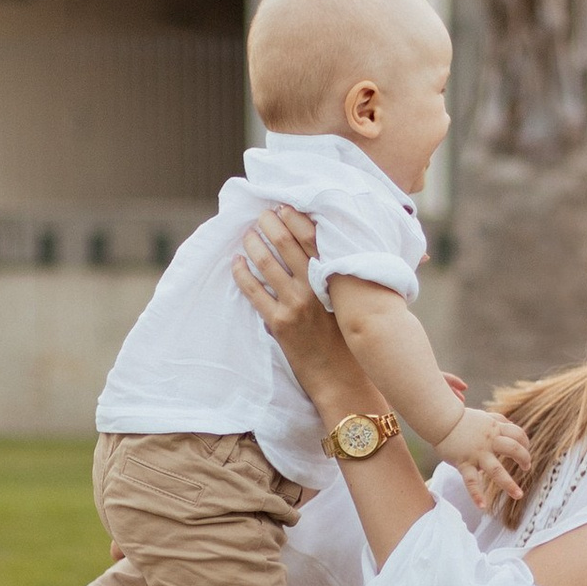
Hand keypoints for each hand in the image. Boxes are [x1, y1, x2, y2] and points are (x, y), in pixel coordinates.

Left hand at [231, 210, 358, 410]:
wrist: (342, 379)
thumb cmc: (350, 343)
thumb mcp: (349, 304)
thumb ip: (337, 280)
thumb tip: (322, 256)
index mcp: (335, 279)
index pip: (313, 237)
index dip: (295, 217)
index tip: (284, 206)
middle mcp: (315, 287)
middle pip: (286, 243)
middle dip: (270, 224)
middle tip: (261, 214)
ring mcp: (295, 304)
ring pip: (266, 263)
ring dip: (253, 243)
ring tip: (248, 234)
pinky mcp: (279, 323)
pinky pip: (253, 291)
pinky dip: (242, 273)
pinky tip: (236, 263)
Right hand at [434, 404, 531, 514]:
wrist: (442, 420)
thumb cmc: (463, 420)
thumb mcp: (485, 417)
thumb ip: (498, 421)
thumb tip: (511, 427)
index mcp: (495, 429)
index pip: (518, 435)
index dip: (525, 443)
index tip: (525, 450)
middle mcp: (489, 441)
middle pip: (513, 449)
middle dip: (524, 459)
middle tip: (526, 468)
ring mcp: (477, 453)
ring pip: (496, 470)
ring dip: (509, 484)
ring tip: (518, 495)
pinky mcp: (463, 463)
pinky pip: (471, 481)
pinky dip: (476, 495)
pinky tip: (482, 506)